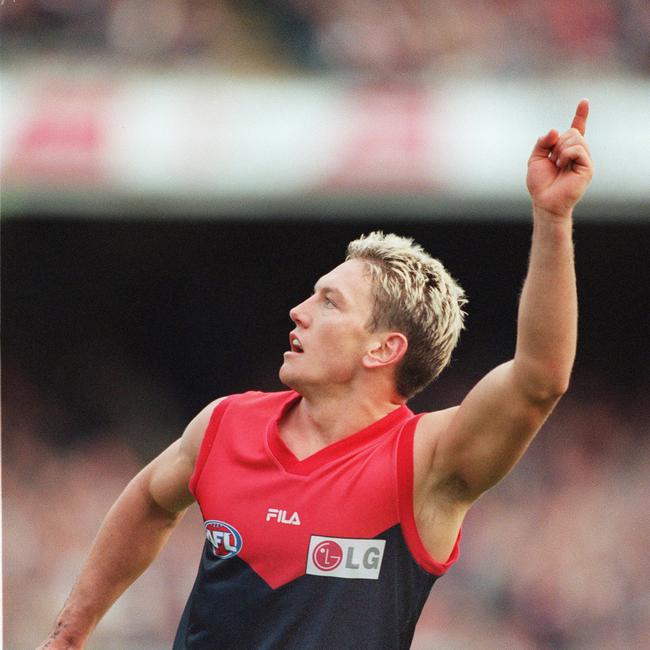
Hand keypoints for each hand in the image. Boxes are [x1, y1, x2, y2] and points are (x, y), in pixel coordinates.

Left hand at [526, 99, 593, 217]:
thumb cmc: (540, 184)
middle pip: (572, 132)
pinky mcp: (588, 167)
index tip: (584, 101)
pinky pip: (578, 149)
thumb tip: (555, 130)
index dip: (580, 116)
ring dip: (561, 149)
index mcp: (567, 150)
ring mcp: (584, 160)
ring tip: (557, 163)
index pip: (576, 129)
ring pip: (576, 138)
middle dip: (558, 142)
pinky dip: (566, 154)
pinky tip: (562, 164)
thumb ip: (543, 142)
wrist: (545, 202)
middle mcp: (578, 153)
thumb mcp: (536, 158)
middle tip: (553, 159)